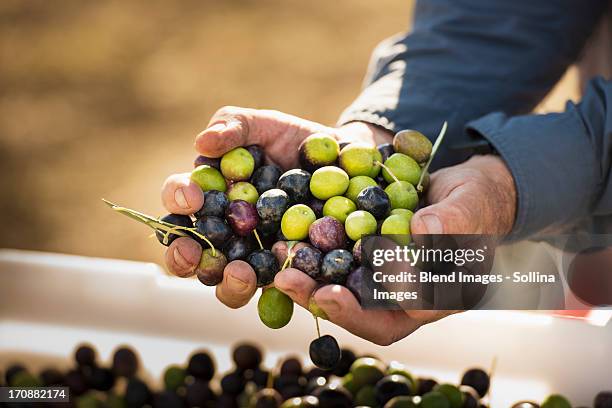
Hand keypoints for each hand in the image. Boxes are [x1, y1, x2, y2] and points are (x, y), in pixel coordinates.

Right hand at [160, 106, 388, 307]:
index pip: (178, 201)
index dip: (177, 199)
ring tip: (242, 273)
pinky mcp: (288, 274)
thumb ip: (234, 126)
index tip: (193, 196)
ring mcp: (255, 258)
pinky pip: (279, 293)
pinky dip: (278, 292)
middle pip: (190, 254)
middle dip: (184, 256)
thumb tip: (202, 143)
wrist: (341, 158)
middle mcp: (224, 233)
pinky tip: (285, 284)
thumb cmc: (292, 140)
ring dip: (228, 284)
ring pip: (227, 285)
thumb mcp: (263, 124)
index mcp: (209, 197)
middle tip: (195, 251)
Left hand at [275, 154, 516, 344]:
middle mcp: (407, 297)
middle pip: (364, 313)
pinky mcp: (367, 259)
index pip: (403, 313)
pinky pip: (338, 265)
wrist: (463, 190)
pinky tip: (286, 243)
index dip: (367, 308)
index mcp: (439, 296)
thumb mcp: (472, 203)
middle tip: (289, 281)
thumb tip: (424, 231)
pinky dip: (313, 258)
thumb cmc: (477, 199)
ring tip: (279, 264)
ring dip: (309, 283)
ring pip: (345, 292)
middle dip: (324, 301)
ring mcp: (386, 280)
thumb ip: (454, 218)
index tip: (335, 293)